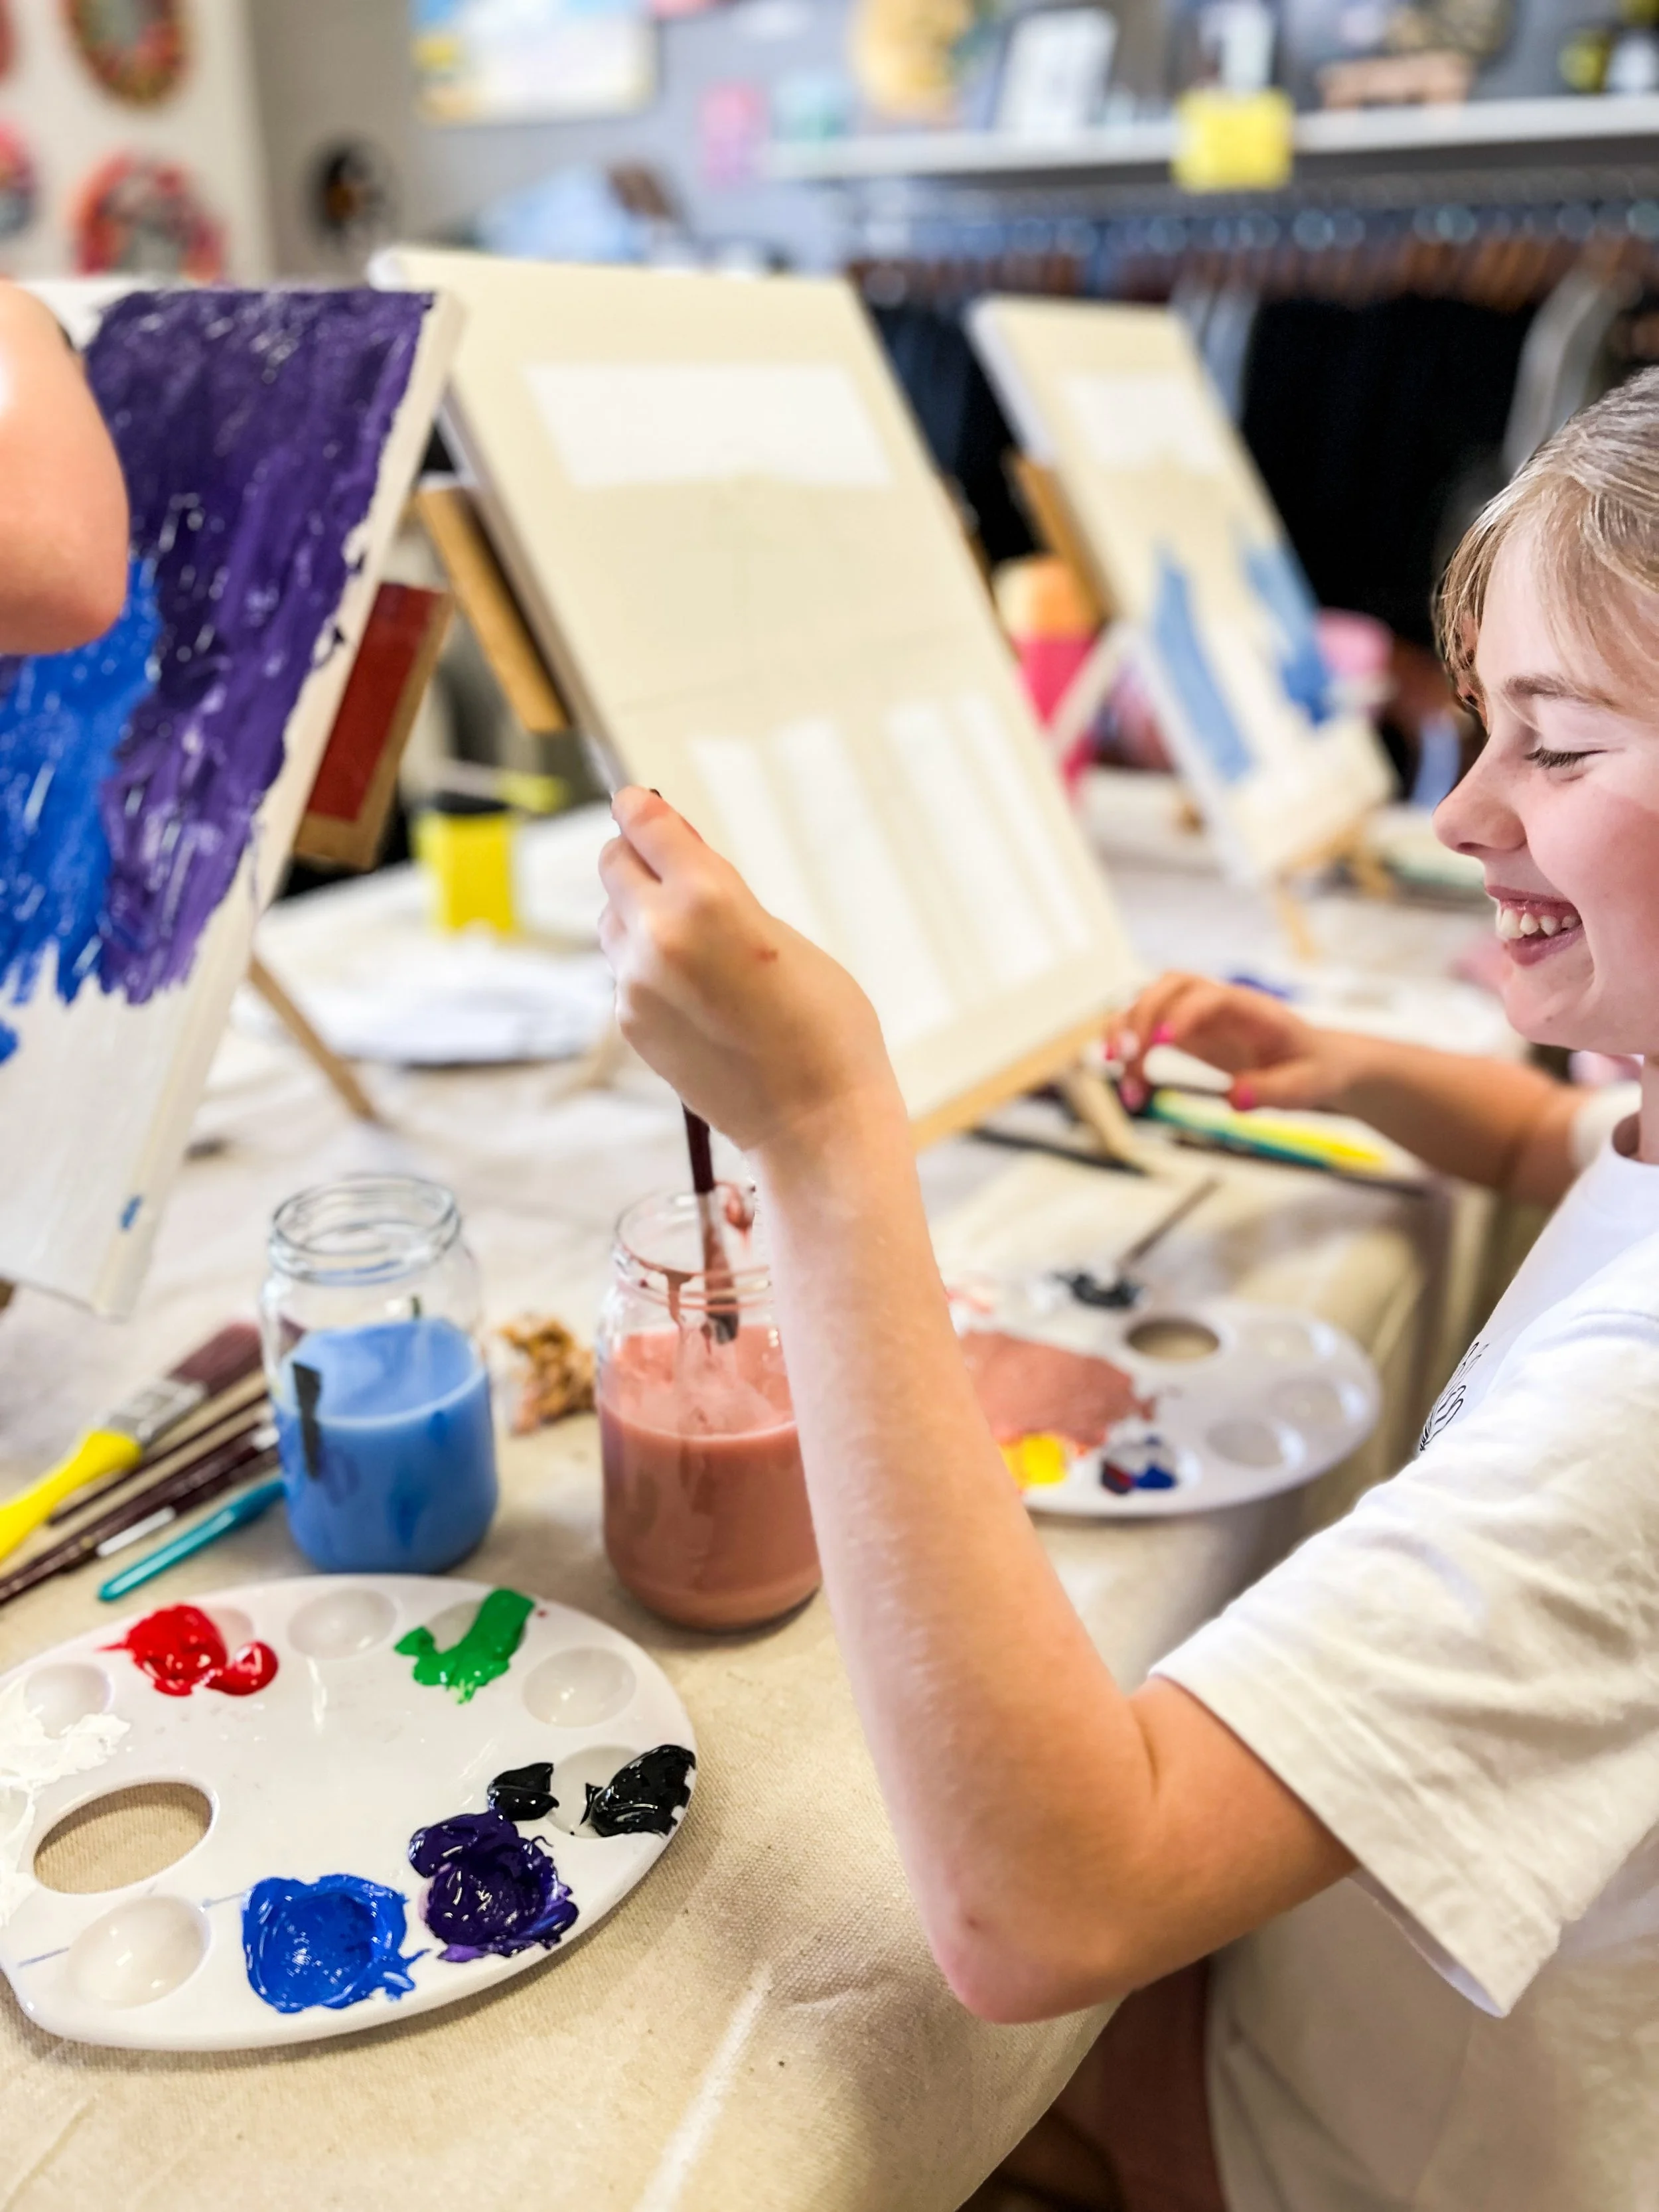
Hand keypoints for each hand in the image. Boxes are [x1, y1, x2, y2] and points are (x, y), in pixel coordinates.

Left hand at [598, 788, 902, 1158]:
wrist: (814, 1121)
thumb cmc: (824, 1026)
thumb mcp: (779, 934)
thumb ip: (721, 892)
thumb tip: (678, 854)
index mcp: (706, 897)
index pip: (644, 824)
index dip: (639, 808)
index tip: (635, 802)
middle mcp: (658, 934)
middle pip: (612, 865)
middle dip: (637, 860)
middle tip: (667, 868)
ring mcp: (636, 984)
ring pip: (611, 920)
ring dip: (637, 915)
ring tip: (692, 942)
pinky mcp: (630, 1024)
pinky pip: (624, 972)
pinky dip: (647, 968)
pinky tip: (695, 993)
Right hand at [1109, 973, 1364, 1112]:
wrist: (1311, 1062)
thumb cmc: (1311, 1070)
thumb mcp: (1304, 1088)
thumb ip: (1272, 1092)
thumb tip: (1235, 1099)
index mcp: (1252, 1009)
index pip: (1211, 995)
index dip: (1183, 1013)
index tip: (1162, 1043)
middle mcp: (1219, 1003)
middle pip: (1170, 986)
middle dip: (1141, 1016)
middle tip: (1127, 1059)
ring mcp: (1197, 1014)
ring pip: (1148, 1002)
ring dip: (1126, 1035)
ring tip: (1126, 1082)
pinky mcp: (1183, 1032)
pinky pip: (1145, 1030)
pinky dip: (1129, 1054)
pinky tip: (1132, 1089)